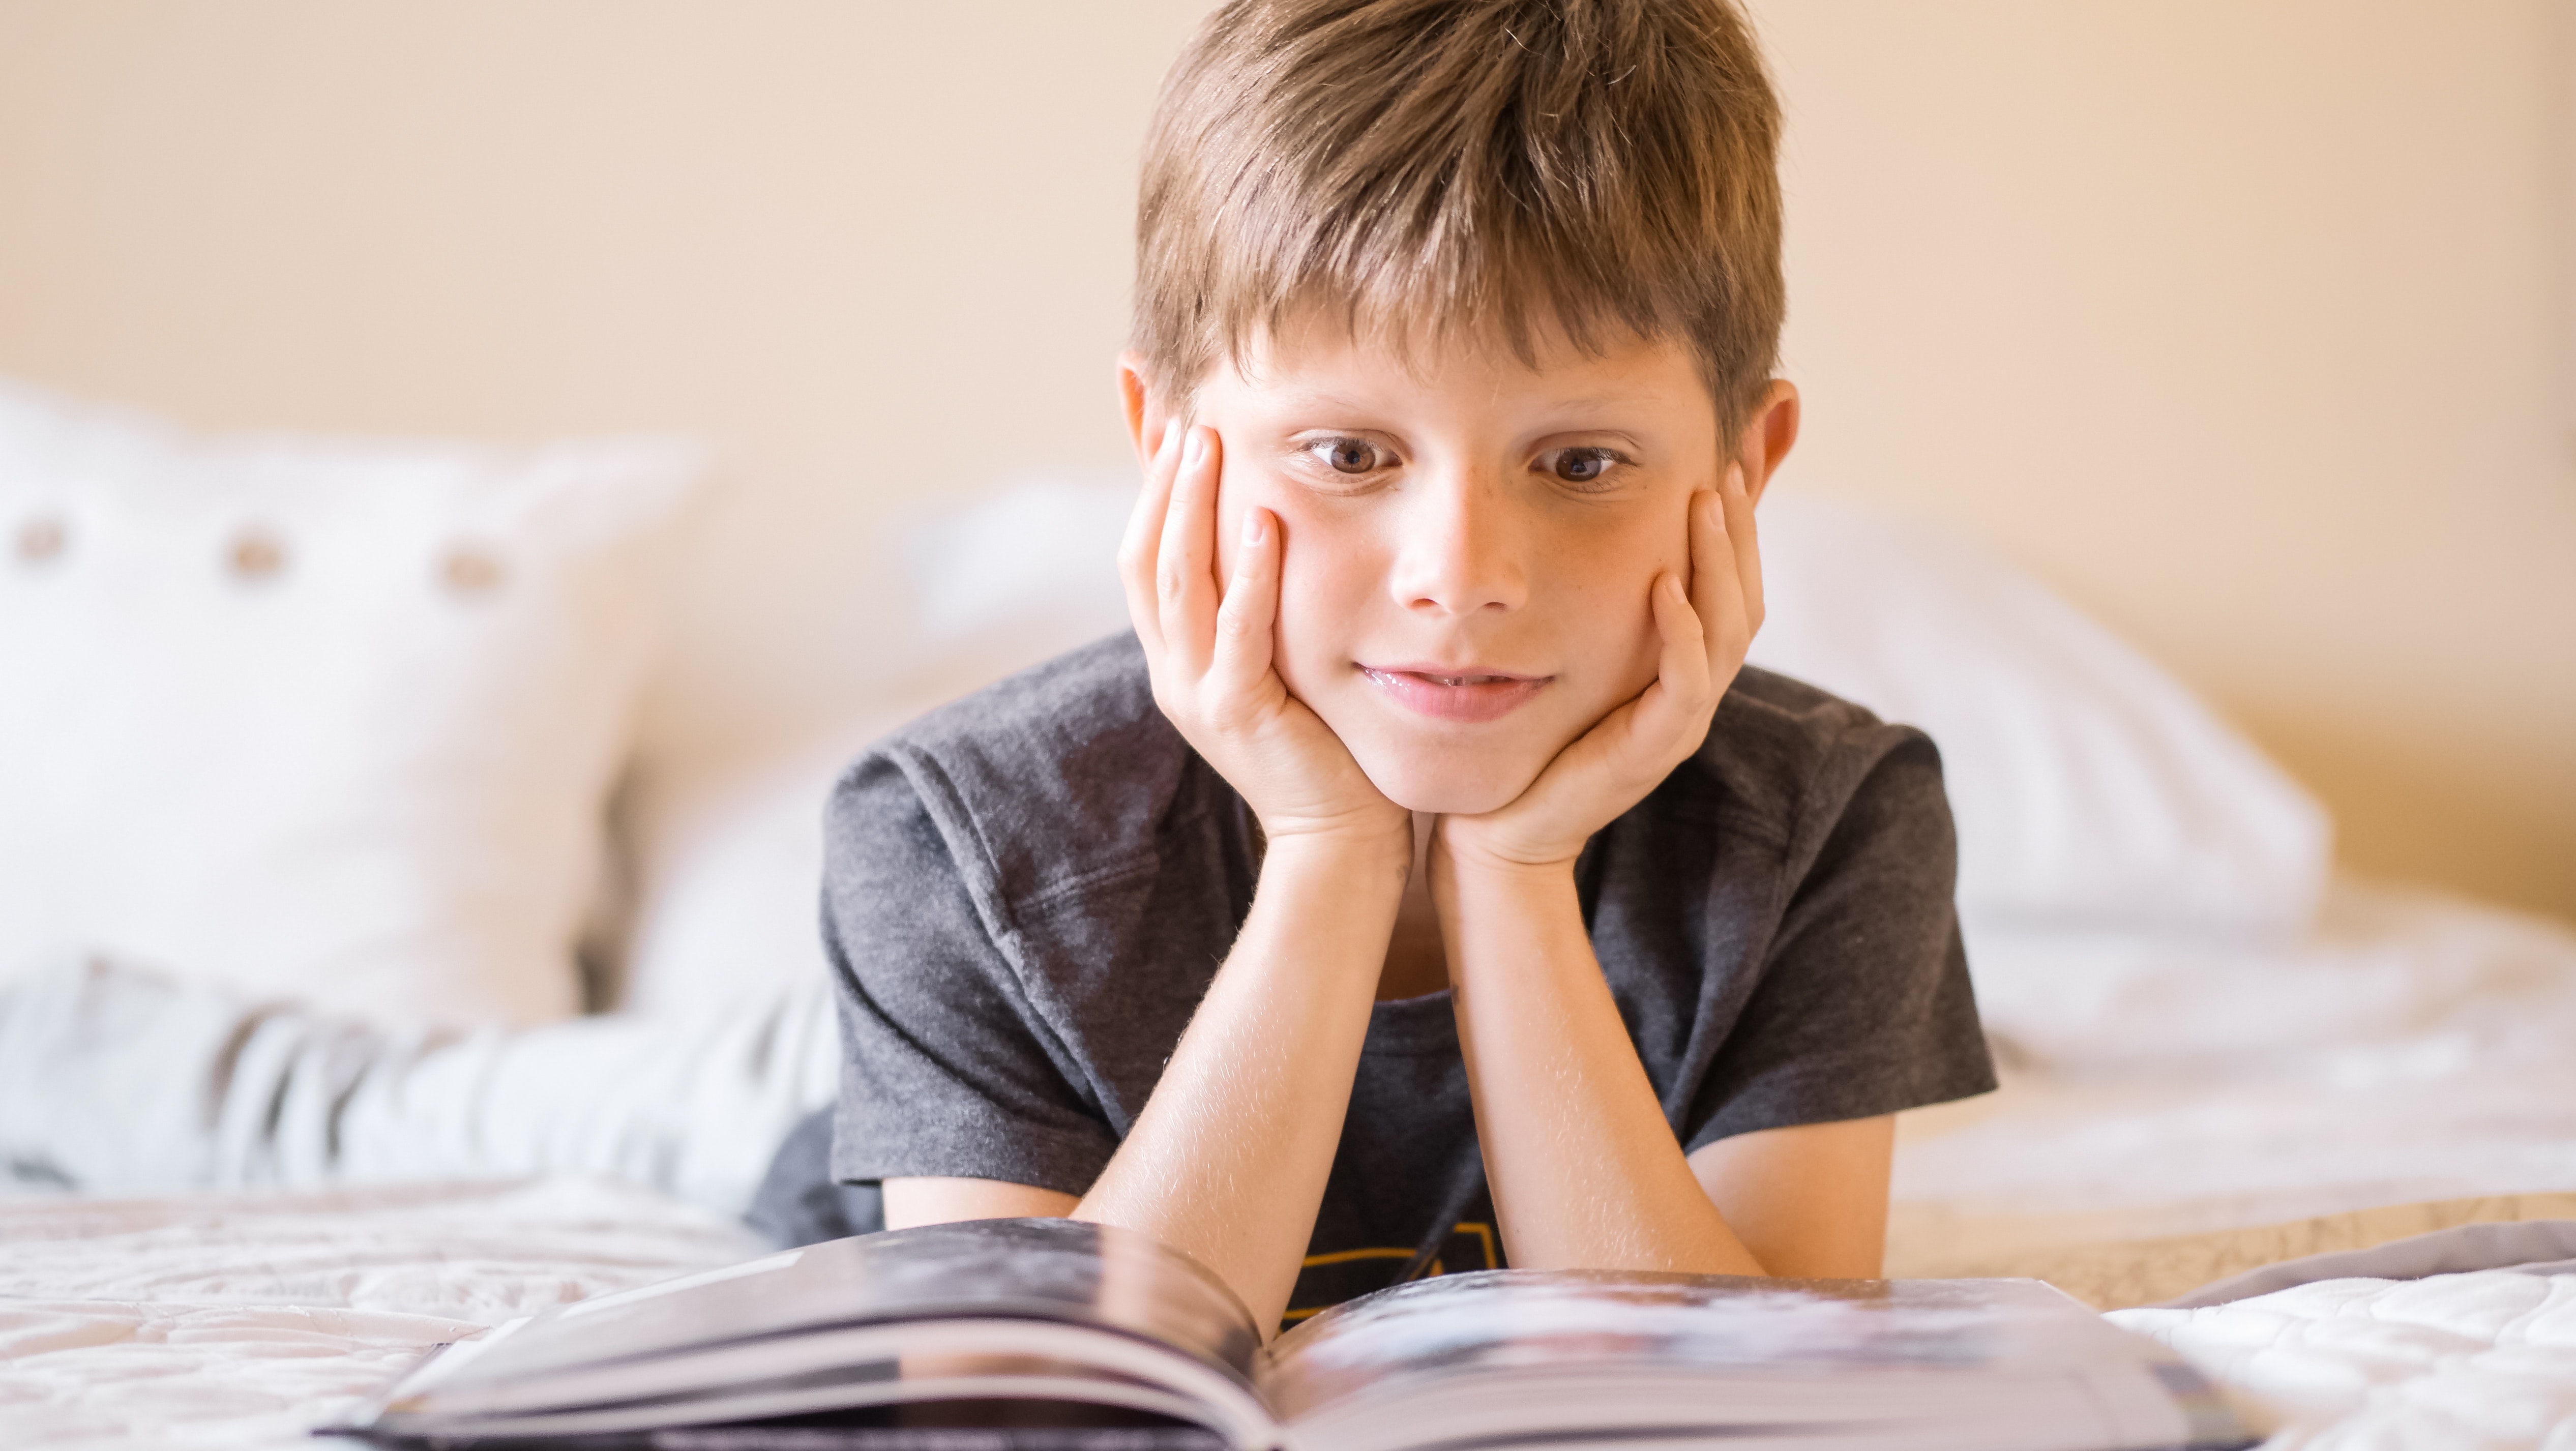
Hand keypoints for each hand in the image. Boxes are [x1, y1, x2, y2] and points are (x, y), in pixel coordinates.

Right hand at [1119, 422, 1410, 851]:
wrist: (1336, 838)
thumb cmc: (1322, 744)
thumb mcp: (1278, 658)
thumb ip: (1258, 602)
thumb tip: (1269, 523)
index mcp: (1176, 653)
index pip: (1141, 546)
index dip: (1140, 476)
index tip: (1145, 403)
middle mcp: (1171, 668)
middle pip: (1142, 554)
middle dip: (1156, 477)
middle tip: (1179, 406)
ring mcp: (1196, 693)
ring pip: (1174, 583)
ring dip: (1188, 507)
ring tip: (1207, 440)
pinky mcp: (1237, 714)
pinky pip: (1235, 632)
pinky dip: (1246, 574)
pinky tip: (1263, 520)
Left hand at [1438, 462, 1763, 873]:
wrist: (1501, 831)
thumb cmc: (1532, 739)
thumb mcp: (1570, 657)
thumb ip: (1592, 606)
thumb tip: (1593, 538)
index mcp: (1682, 670)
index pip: (1733, 586)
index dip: (1739, 525)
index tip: (1727, 456)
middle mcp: (1693, 694)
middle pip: (1746, 599)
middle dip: (1740, 528)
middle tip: (1724, 461)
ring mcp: (1680, 724)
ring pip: (1729, 633)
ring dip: (1719, 563)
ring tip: (1705, 502)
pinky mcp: (1654, 751)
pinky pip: (1686, 685)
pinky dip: (1683, 633)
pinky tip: (1667, 587)